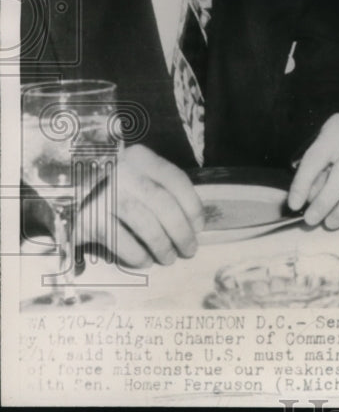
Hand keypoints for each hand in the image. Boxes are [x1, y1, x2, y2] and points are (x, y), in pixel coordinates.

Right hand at [78, 144, 203, 267]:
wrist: (59, 188)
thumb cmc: (108, 184)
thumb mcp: (135, 173)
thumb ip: (159, 187)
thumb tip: (191, 222)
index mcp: (139, 158)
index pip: (176, 180)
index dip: (192, 206)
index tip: (199, 227)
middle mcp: (121, 172)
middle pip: (163, 204)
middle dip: (182, 232)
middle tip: (190, 250)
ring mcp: (102, 194)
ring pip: (144, 224)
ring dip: (162, 246)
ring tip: (168, 258)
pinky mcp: (87, 218)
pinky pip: (120, 241)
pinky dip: (137, 255)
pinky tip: (145, 261)